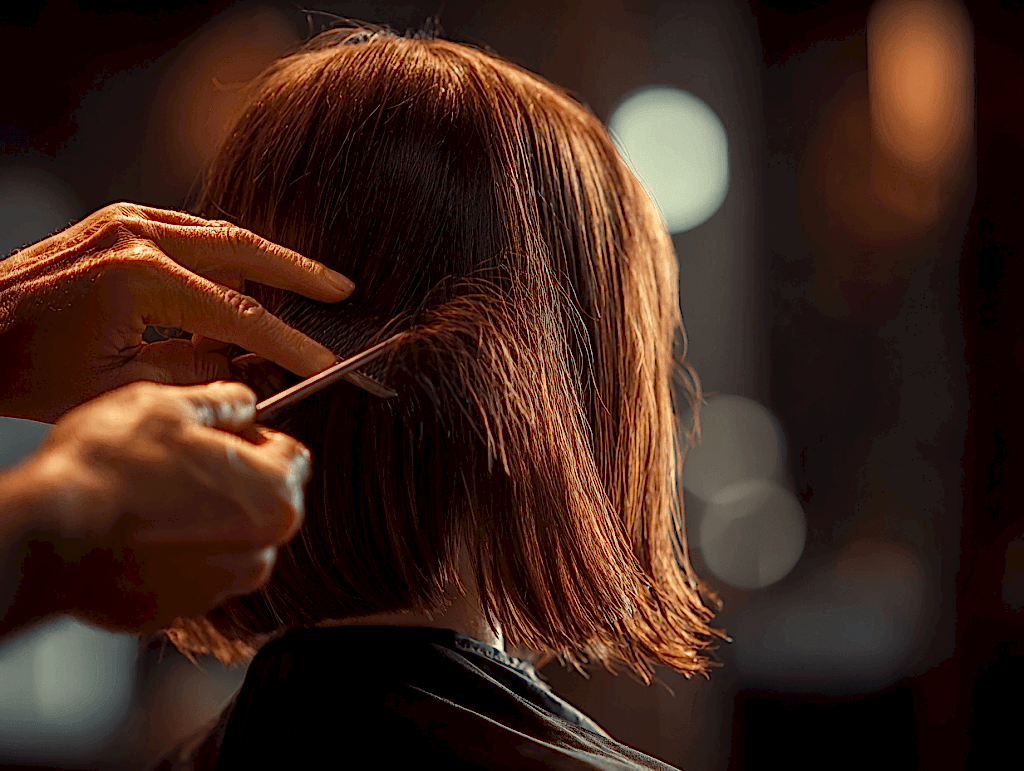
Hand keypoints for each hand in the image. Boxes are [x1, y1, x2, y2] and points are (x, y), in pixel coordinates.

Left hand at [0, 202, 352, 421]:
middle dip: (300, 272)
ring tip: (309, 285)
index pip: (239, 314)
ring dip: (267, 261)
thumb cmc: (27, 370)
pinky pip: (192, 231)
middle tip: (343, 290)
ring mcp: (126, 220)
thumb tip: (250, 366)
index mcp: (138, 279)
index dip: (289, 343)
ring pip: (222, 234)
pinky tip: (249, 277)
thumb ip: (196, 374)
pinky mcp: (119, 221)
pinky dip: (228, 255)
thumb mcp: (119, 389)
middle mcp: (137, 235)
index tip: (325, 361)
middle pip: (244, 249)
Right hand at [7, 380, 308, 634]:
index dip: (257, 437)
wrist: (48, 534)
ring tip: (152, 496)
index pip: (293, 456)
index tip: (227, 432)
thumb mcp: (169, 406)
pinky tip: (135, 530)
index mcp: (275, 497)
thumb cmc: (110, 470)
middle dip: (232, 480)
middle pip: (263, 502)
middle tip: (180, 461)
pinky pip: (186, 572)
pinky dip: (170, 554)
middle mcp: (259, 550)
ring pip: (226, 541)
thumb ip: (221, 402)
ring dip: (202, 519)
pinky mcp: (175, 610)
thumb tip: (241, 401)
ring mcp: (217, 587)